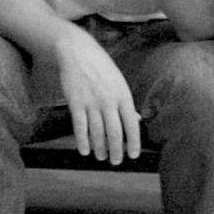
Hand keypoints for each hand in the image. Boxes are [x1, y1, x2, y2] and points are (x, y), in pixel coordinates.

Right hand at [50, 28, 140, 163]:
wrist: (77, 52)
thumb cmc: (101, 68)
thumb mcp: (119, 83)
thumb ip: (126, 103)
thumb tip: (137, 120)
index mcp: (123, 96)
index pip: (132, 125)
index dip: (133, 142)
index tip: (133, 155)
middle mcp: (109, 101)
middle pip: (114, 133)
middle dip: (116, 151)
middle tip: (115, 162)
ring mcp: (91, 102)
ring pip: (97, 132)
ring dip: (100, 148)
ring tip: (100, 157)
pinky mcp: (75, 102)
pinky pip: (80, 126)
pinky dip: (83, 140)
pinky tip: (84, 150)